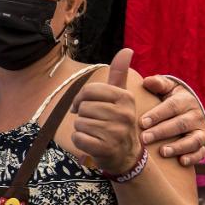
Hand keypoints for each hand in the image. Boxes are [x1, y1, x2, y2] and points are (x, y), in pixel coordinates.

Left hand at [71, 49, 141, 175]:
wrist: (126, 155)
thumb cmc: (118, 122)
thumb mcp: (121, 97)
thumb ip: (119, 73)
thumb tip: (126, 49)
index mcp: (125, 98)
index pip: (89, 91)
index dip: (81, 99)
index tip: (84, 106)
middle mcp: (123, 114)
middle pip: (84, 108)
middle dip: (84, 116)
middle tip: (95, 123)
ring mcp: (115, 132)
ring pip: (79, 123)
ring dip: (82, 129)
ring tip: (96, 133)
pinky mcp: (105, 148)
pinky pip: (78, 138)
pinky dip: (80, 141)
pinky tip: (92, 143)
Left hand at [140, 75, 204, 165]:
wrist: (189, 110)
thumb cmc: (170, 99)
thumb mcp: (167, 88)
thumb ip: (158, 84)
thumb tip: (148, 81)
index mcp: (185, 100)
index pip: (172, 107)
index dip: (157, 114)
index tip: (142, 122)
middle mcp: (196, 116)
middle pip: (180, 124)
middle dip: (161, 132)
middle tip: (144, 138)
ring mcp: (200, 131)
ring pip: (192, 140)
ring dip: (178, 147)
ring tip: (162, 152)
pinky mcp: (202, 144)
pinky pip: (201, 152)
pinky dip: (193, 158)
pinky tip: (181, 162)